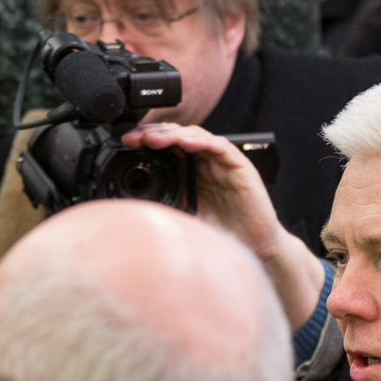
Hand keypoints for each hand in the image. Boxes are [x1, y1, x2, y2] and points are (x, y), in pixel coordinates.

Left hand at [122, 123, 324, 327]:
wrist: (254, 247)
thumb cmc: (222, 232)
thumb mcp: (183, 216)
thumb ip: (165, 203)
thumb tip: (133, 203)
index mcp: (190, 170)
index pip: (166, 146)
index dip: (146, 141)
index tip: (126, 143)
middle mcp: (205, 162)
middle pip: (178, 135)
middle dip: (154, 133)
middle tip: (134, 137)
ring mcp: (222, 162)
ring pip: (196, 135)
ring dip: (173, 134)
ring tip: (153, 138)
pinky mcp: (240, 166)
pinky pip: (220, 147)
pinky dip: (202, 142)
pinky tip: (185, 143)